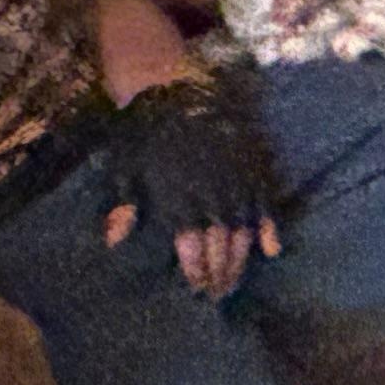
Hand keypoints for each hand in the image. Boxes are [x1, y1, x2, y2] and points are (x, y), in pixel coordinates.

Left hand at [98, 73, 282, 299]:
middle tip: (218, 295)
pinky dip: (270, 229)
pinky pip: (267, 206)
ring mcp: (237, 186)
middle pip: (220, 249)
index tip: (197, 290)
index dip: (196, 273)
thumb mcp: (125, 167)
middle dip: (220, 275)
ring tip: (236, 281)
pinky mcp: (254, 170)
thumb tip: (114, 242)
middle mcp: (212, 200)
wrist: (182, 90)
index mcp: (178, 203)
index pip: (192, 251)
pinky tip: (271, 250)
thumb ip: (123, 205)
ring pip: (243, 234)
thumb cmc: (146, 132)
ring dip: (241, 261)